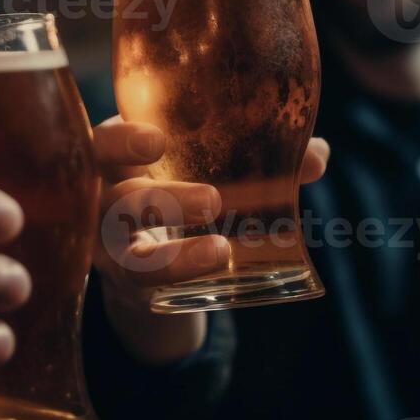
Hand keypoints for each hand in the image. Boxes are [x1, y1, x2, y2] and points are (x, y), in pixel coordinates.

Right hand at [92, 117, 328, 364]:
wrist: (146, 254)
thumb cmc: (176, 186)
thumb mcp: (203, 165)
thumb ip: (259, 155)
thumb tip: (317, 154)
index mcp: (116, 153)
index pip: (103, 140)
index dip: (123, 139)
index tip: (157, 140)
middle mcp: (102, 194)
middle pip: (113, 194)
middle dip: (160, 197)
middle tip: (212, 201)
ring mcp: (108, 241)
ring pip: (128, 248)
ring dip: (174, 250)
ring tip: (221, 249)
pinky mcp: (126, 278)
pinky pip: (142, 280)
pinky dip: (178, 273)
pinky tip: (215, 265)